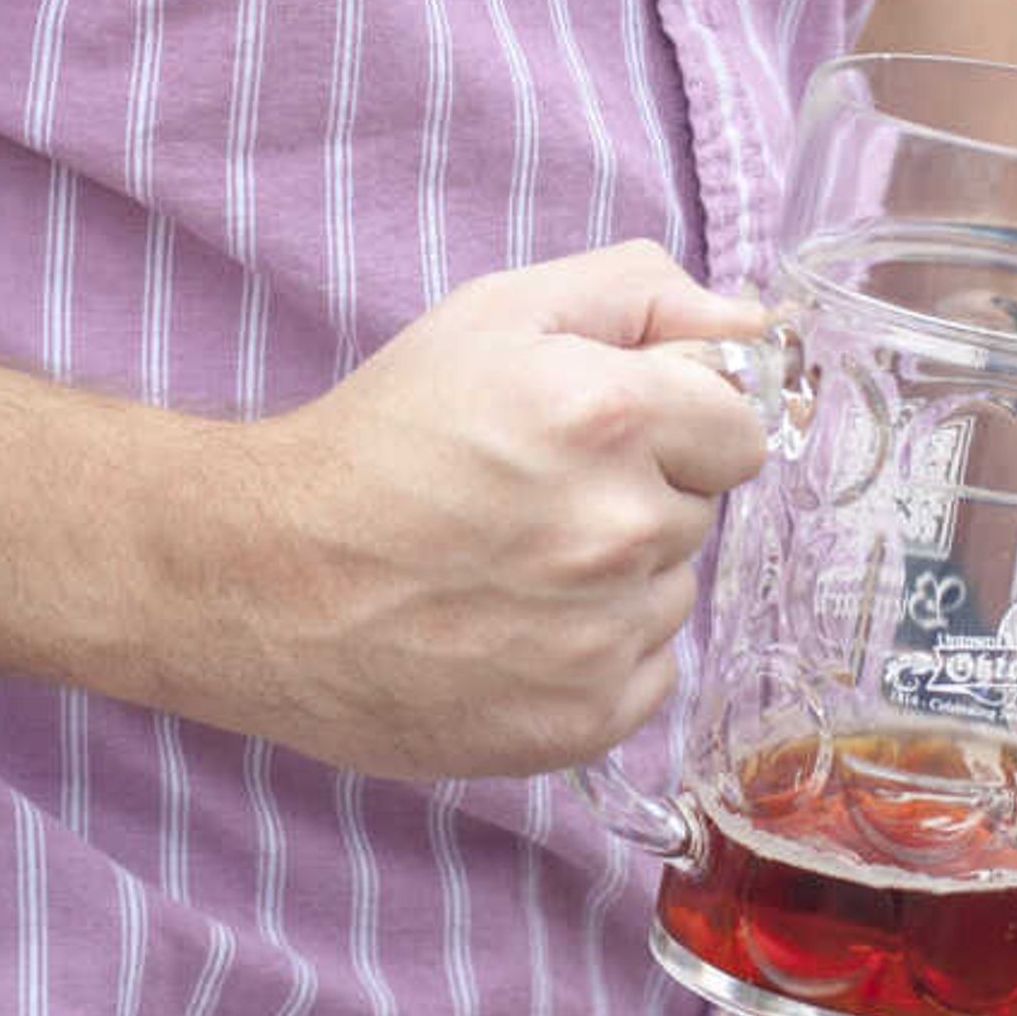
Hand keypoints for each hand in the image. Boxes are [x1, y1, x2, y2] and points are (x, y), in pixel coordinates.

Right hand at [196, 242, 771, 780]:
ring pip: (672, 594)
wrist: (267, 578)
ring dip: (620, 579)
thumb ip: (637, 293)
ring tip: (516, 563)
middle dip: (640, 495)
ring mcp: (602, 637)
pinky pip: (647, 675)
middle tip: (538, 494)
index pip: (741, 427)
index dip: (678, 422)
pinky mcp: (580, 722)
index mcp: (609, 414)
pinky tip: (518, 627)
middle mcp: (619, 529)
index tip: (611, 433)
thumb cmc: (380, 436)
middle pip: (700, 511)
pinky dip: (599, 655)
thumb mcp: (496, 315)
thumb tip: (749, 322)